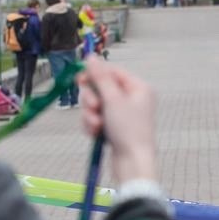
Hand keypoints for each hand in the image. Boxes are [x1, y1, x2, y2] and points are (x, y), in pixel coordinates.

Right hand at [77, 57, 158, 185]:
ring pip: (96, 105)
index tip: (79, 79)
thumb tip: (91, 57)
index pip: (113, 72)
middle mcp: (133, 99)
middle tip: (95, 109)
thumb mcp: (113, 99)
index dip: (95, 74)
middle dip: (92, 100)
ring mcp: (123, 114)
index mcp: (139, 88)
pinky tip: (96, 135)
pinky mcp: (115, 128)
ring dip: (91, 115)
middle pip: (102, 88)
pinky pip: (96, 119)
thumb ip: (100, 77)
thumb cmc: (128, 129)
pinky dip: (93, 126)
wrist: (132, 162)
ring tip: (97, 126)